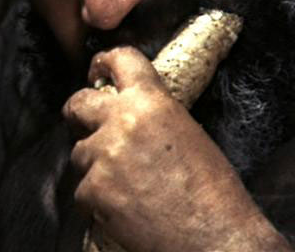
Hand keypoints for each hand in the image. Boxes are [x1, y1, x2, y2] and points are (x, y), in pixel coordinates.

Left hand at [62, 46, 292, 251]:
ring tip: (127, 186)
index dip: (103, 63)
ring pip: (79, 153)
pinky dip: (97, 201)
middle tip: (86, 124)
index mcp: (152, 101)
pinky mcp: (93, 190)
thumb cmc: (213, 192)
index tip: (97, 71)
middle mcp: (122, 121)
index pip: (119, 60)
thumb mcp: (188, 133)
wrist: (215, 236)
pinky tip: (125, 208)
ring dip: (95, 166)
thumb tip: (130, 115)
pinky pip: (82, 190)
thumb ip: (154, 116)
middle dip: (79, 114)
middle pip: (79, 103)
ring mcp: (104, 156)